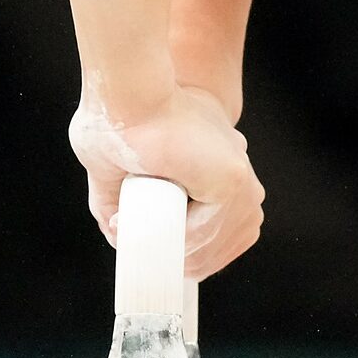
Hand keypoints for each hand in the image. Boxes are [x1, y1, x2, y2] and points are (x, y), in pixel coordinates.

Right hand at [68, 83, 264, 280]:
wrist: (125, 93)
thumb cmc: (117, 121)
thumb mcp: (118, 172)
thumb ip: (124, 203)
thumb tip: (121, 236)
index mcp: (222, 174)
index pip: (224, 234)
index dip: (195, 254)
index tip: (165, 264)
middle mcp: (239, 180)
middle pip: (222, 247)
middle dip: (185, 262)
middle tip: (146, 258)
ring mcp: (240, 181)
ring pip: (213, 244)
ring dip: (177, 256)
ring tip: (144, 247)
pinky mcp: (234, 180)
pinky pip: (209, 232)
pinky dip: (182, 245)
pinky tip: (160, 242)